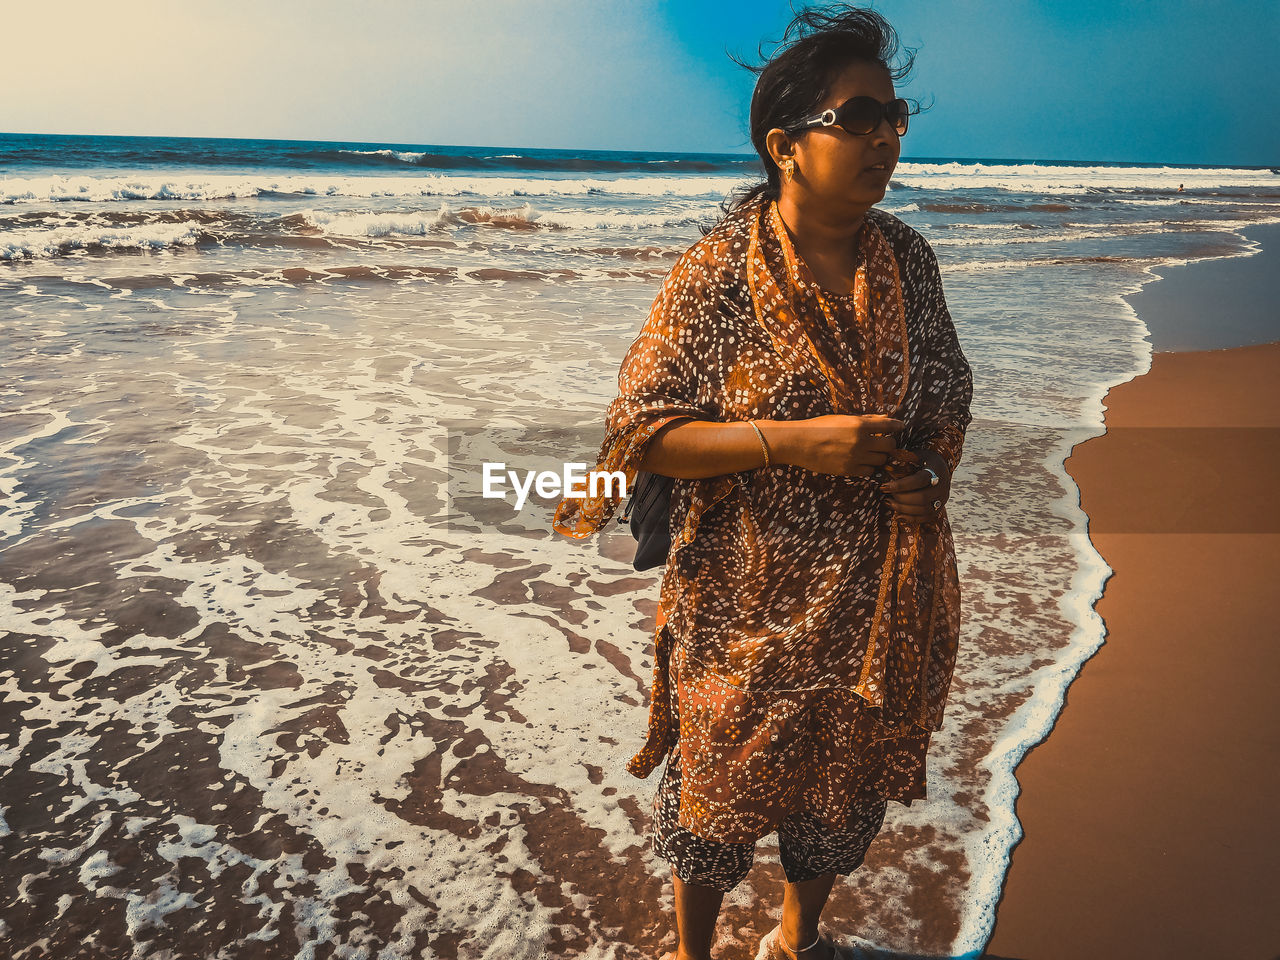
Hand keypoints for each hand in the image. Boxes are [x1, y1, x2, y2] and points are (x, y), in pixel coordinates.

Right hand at [773, 414, 906, 477]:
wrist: (800, 443)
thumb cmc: (820, 427)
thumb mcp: (843, 418)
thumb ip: (866, 419)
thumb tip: (885, 417)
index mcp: (859, 425)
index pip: (889, 426)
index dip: (897, 426)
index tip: (900, 427)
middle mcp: (860, 441)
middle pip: (889, 445)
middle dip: (889, 443)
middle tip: (884, 442)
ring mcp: (855, 457)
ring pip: (881, 460)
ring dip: (879, 456)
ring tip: (871, 452)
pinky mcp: (849, 470)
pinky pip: (869, 471)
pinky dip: (869, 467)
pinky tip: (862, 461)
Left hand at [879, 449, 950, 523]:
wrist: (939, 468)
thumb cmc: (923, 460)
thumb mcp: (916, 454)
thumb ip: (904, 456)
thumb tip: (888, 454)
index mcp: (936, 470)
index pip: (919, 480)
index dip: (901, 485)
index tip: (884, 486)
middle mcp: (942, 486)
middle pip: (922, 498)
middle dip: (901, 498)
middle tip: (886, 495)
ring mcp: (942, 498)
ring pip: (924, 510)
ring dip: (903, 509)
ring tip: (888, 503)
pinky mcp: (939, 508)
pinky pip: (926, 518)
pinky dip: (911, 519)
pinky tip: (897, 515)